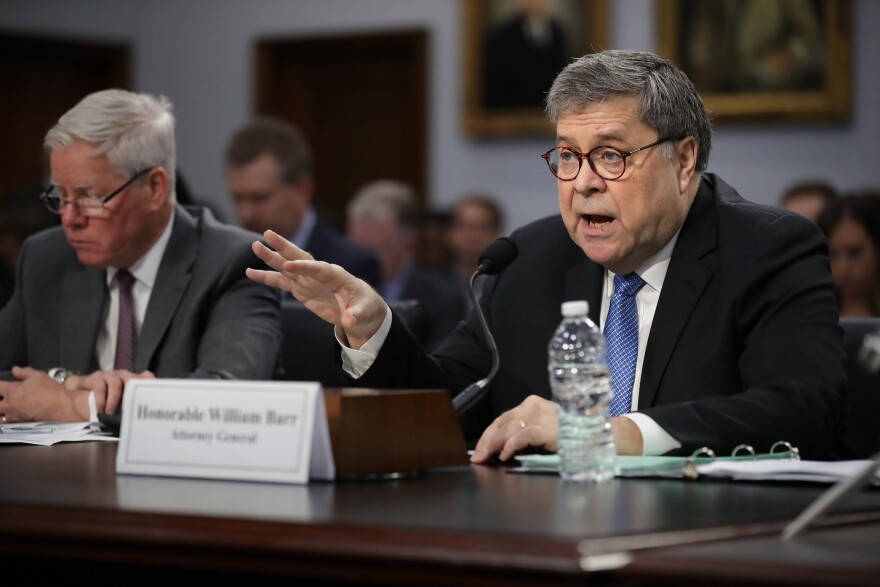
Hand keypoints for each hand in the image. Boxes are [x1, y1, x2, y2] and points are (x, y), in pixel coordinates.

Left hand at [1, 367, 82, 421]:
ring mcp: (14, 415)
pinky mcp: (21, 422)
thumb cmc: (50, 390)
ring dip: (3, 410)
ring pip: (1, 415)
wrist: (61, 407)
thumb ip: (24, 372)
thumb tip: (15, 370)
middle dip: (0, 399)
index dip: (0, 384)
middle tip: (4, 397)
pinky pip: (9, 420)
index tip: (2, 384)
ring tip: (9, 406)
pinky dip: (10, 417)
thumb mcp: (38, 376)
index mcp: (12, 391)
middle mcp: (9, 404)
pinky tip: (15, 413)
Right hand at [68, 369, 155, 414]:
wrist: (85, 391)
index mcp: (136, 380)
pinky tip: (100, 411)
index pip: (148, 378)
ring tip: (110, 414)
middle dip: (133, 394)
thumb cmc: (111, 402)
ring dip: (113, 401)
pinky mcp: (98, 377)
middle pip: (133, 380)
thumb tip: (140, 422)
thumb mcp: (124, 404)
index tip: (151, 399)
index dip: (151, 386)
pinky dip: (101, 401)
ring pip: (116, 384)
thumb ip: (132, 407)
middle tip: (132, 409)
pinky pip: (100, 388)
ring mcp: (112, 375)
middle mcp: (126, 376)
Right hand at [247, 229, 386, 347]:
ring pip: (286, 266)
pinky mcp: (300, 288)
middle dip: (284, 246)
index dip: (304, 266)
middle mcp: (318, 273)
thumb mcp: (364, 312)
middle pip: (299, 257)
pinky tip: (249, 272)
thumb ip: (355, 315)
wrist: (359, 309)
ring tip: (254, 246)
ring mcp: (307, 280)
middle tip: (267, 234)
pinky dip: (265, 277)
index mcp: (335, 274)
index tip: (288, 265)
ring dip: (270, 257)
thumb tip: (349, 322)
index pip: (318, 268)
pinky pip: (280, 281)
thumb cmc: (364, 306)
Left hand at [469, 395, 645, 463]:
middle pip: (502, 422)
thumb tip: (499, 451)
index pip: (503, 419)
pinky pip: (523, 436)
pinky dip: (510, 446)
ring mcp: (542, 415)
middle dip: (487, 441)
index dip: (489, 435)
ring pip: (508, 428)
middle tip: (477, 458)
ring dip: (493, 445)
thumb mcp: (544, 434)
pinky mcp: (549, 427)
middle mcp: (535, 406)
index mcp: (533, 406)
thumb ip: (524, 438)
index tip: (478, 450)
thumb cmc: (573, 439)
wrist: (602, 439)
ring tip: (486, 459)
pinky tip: (504, 456)